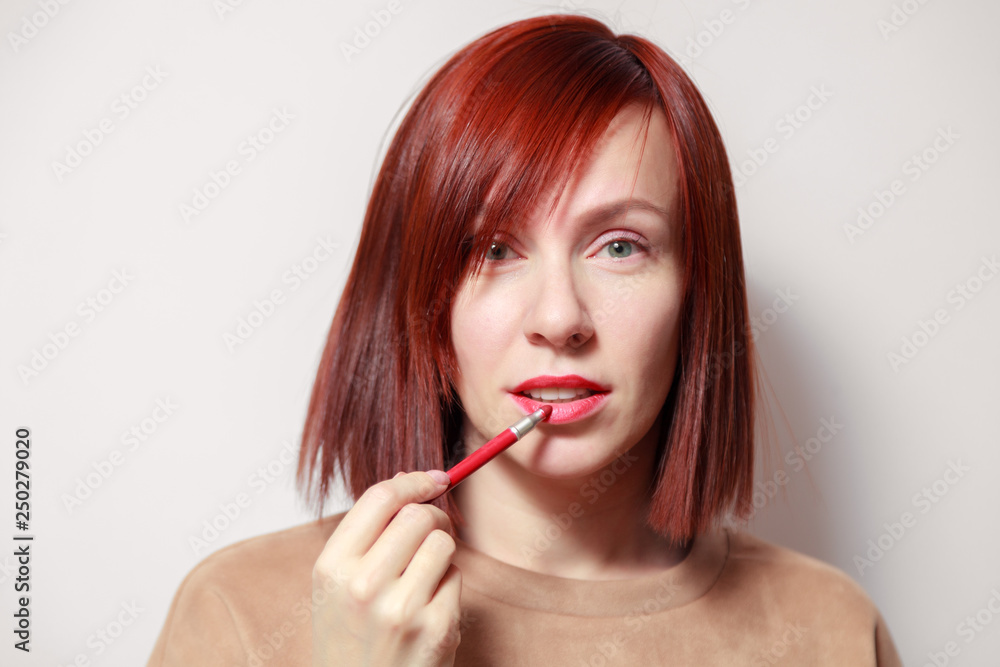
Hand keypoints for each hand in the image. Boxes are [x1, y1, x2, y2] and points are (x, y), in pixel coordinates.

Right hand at [311, 470, 461, 665]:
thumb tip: (408, 479)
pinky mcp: (436, 629)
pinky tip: (429, 607)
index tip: (433, 479)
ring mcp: (401, 609)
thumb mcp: (338, 584)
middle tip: (431, 530)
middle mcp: (363, 586)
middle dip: (433, 516)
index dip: (413, 481)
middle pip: (418, 516)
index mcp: (332, 567)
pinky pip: (456, 578)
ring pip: (443, 543)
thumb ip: (367, 533)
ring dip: (441, 551)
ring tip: (425, 574)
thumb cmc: (350, 636)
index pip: (380, 498)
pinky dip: (448, 586)